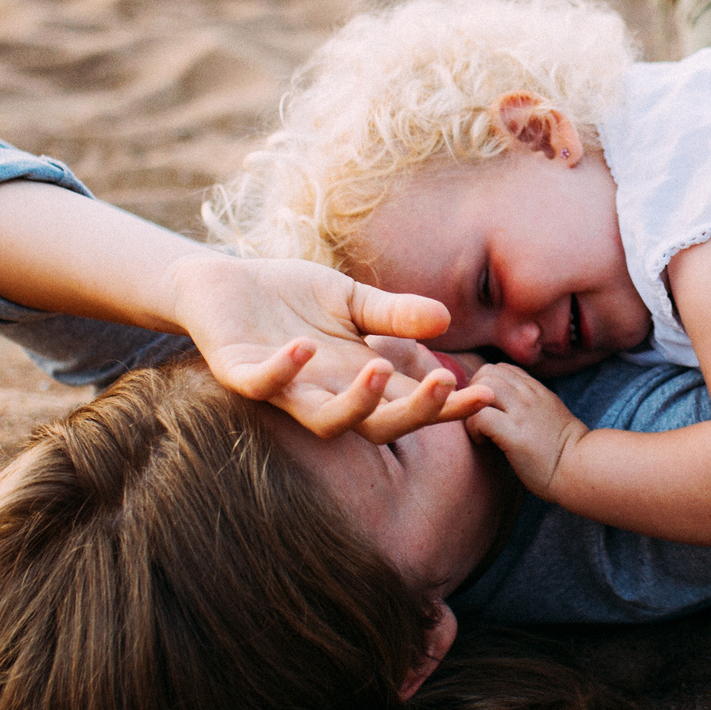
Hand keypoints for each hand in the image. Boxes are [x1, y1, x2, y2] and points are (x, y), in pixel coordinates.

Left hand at [164, 252, 490, 441]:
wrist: (222, 283)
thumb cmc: (289, 296)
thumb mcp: (351, 300)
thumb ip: (394, 315)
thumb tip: (445, 320)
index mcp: (356, 380)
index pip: (411, 403)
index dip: (450, 405)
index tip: (488, 393)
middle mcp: (324, 394)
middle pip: (376, 426)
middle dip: (415, 411)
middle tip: (447, 384)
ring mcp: (284, 389)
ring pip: (324, 421)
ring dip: (356, 402)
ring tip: (381, 367)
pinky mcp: (240, 373)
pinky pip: (262, 384)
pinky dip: (282, 370)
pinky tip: (303, 346)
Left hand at [461, 362, 589, 497]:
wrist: (581, 470)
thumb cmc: (566, 452)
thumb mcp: (551, 416)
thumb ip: (531, 406)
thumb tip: (507, 411)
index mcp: (537, 390)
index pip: (502, 369)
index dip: (487, 385)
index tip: (487, 409)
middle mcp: (529, 395)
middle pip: (487, 372)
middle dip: (473, 393)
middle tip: (477, 418)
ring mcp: (522, 412)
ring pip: (482, 387)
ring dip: (471, 407)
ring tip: (478, 429)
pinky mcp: (515, 433)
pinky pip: (480, 417)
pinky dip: (473, 428)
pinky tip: (483, 443)